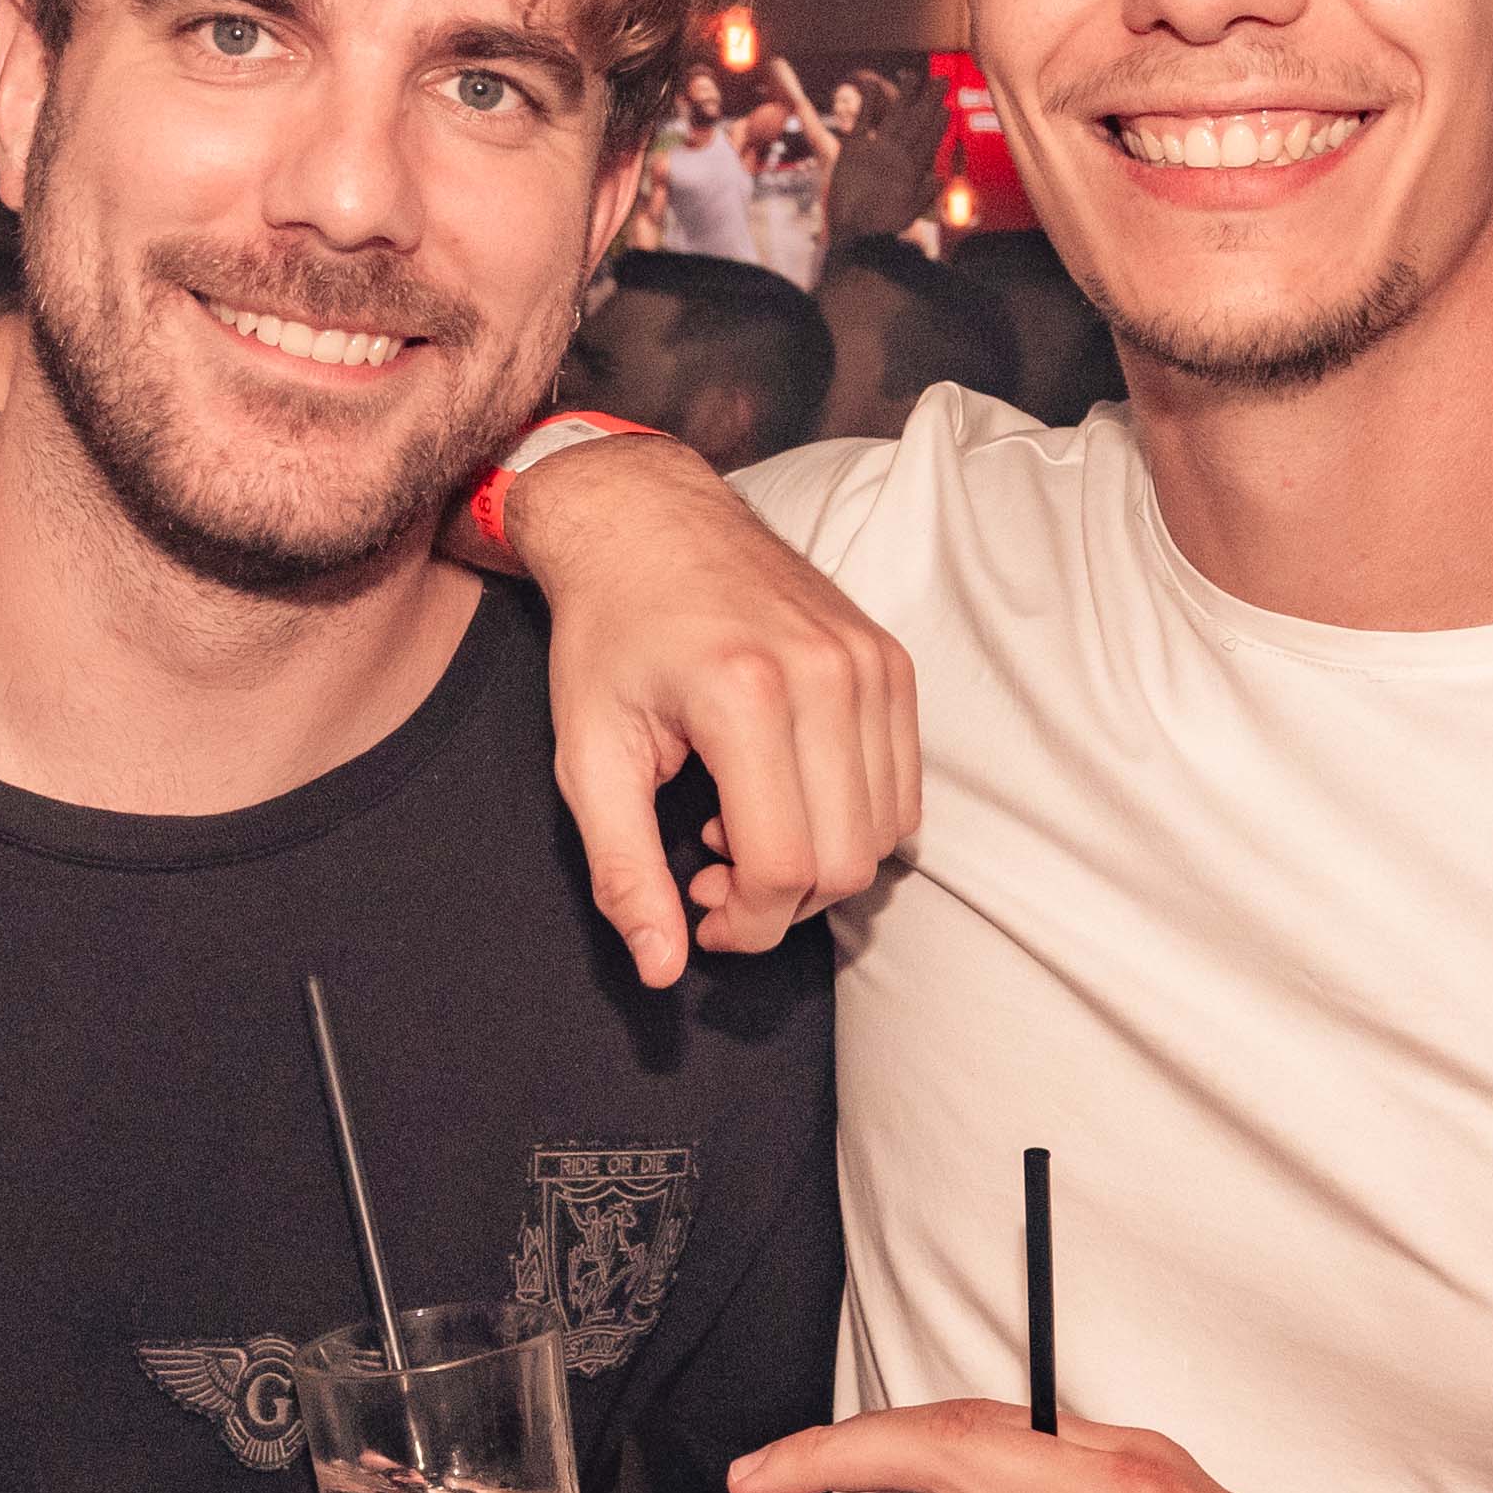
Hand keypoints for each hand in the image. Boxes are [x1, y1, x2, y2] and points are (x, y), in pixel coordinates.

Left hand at [499, 435, 916, 986]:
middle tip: (712, 873)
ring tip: (742, 826)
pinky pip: (903, 787)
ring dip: (818, 862)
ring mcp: (871, 663)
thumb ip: (623, 870)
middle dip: (782, 902)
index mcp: (746, 695)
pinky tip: (781, 792)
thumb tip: (662, 968)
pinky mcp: (892, 661)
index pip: (786, 867)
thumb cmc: (608, 638)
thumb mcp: (589, 757)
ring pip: (886, 833)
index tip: (699, 910)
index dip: (747, 922)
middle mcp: (827, 675)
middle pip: (847, 862)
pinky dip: (851, 818)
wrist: (649, 524)